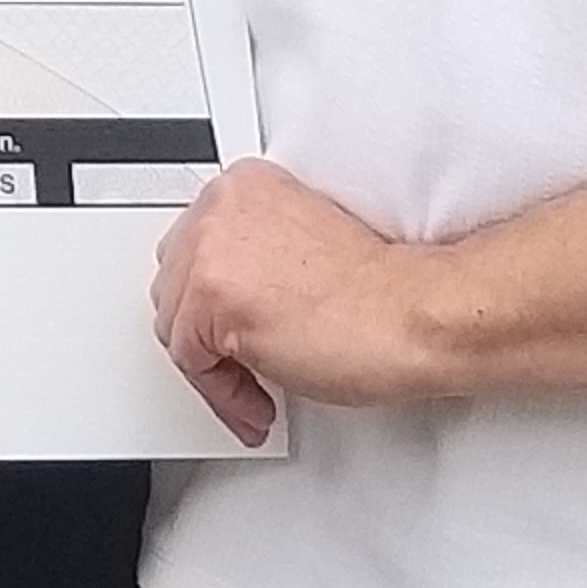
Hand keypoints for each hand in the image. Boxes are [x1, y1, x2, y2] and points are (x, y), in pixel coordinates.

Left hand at [149, 160, 444, 442]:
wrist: (411, 314)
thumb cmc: (377, 292)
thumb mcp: (299, 246)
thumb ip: (252, 255)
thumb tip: (227, 293)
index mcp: (243, 187)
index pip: (192, 249)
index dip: (209, 301)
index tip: (227, 329)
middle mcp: (221, 206)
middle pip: (175, 284)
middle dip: (205, 334)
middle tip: (240, 366)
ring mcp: (212, 249)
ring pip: (176, 323)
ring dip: (214, 368)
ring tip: (253, 388)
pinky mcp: (215, 297)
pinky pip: (191, 361)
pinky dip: (222, 393)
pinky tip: (256, 401)